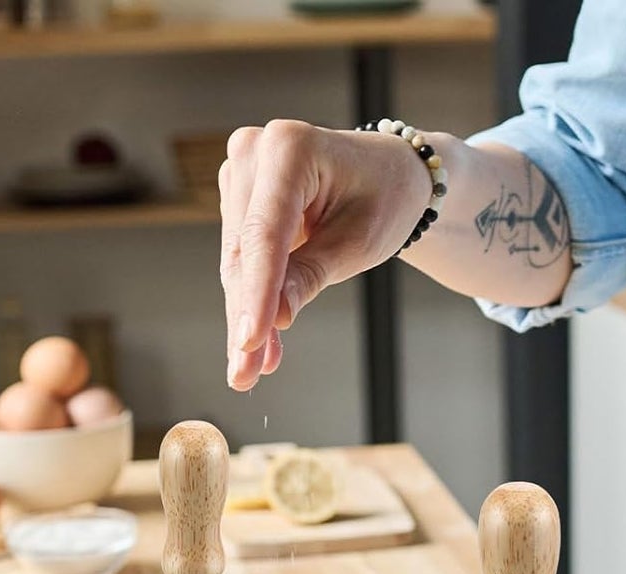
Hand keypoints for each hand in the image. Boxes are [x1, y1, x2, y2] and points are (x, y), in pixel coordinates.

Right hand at [219, 120, 431, 390]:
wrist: (389, 175)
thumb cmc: (385, 197)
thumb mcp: (358, 241)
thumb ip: (312, 274)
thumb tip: (275, 316)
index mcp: (288, 147)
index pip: (264, 234)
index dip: (257, 294)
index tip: (250, 342)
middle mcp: (253, 152)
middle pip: (244, 253)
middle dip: (247, 318)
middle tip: (247, 374)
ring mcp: (240, 175)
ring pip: (237, 264)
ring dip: (246, 319)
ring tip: (252, 369)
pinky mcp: (238, 201)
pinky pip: (242, 262)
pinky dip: (252, 304)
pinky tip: (258, 347)